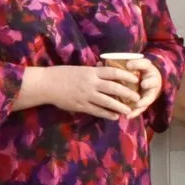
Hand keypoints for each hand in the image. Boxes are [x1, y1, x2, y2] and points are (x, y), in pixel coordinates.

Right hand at [27, 63, 142, 119]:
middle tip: (137, 98)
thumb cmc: (62, 74)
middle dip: (128, 93)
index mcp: (91, 72)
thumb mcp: (79, 69)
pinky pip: (97, 111)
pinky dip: (107, 114)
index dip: (126, 76)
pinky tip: (114, 117)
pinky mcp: (81, 106)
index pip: (113, 72)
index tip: (136, 79)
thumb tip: (104, 68)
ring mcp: (86, 95)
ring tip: (129, 111)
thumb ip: (92, 71)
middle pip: (114, 88)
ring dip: (120, 107)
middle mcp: (91, 83)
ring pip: (108, 102)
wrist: (47, 84)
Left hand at [118, 59, 162, 119]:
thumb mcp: (129, 67)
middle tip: (143, 84)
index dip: (137, 64)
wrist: (148, 81)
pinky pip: (142, 108)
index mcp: (146, 68)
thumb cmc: (134, 72)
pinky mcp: (146, 103)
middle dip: (148, 82)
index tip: (128, 65)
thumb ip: (117, 65)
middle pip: (152, 81)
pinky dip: (135, 112)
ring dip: (143, 100)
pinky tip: (128, 116)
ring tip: (137, 104)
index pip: (144, 64)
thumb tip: (99, 63)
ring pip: (149, 97)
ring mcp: (150, 92)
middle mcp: (150, 80)